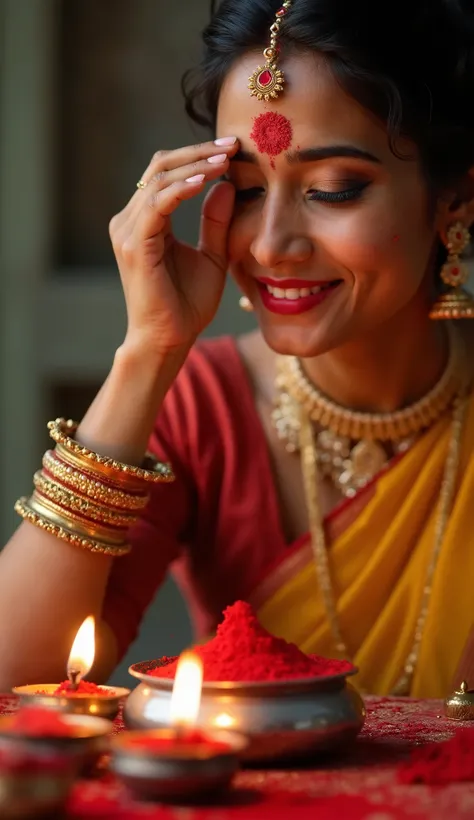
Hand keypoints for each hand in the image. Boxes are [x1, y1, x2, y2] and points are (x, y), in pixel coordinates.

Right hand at [109, 137, 238, 354]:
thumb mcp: (211, 256)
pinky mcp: (134, 244)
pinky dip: (181, 189)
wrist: (169, 340)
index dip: (197, 155)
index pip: (167, 173)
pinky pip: (157, 204)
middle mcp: (130, 221)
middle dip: (197, 151)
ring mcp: (128, 231)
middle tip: (232, 145)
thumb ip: (216, 223)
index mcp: (145, 221)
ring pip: (158, 179)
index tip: (233, 149)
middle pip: (160, 167)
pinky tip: (206, 181)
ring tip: (225, 159)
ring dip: (194, 165)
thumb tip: (226, 186)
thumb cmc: (187, 306)